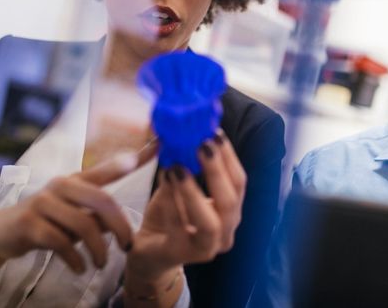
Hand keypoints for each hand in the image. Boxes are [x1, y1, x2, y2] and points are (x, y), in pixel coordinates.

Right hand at [0, 142, 156, 295]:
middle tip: (127, 246)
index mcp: (75, 180)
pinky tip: (79, 268)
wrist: (1, 233)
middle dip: (120, 227)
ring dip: (98, 250)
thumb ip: (98, 216)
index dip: (134, 158)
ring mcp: (43, 203)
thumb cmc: (47, 222)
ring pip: (84, 225)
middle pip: (102, 201)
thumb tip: (121, 225)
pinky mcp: (30, 224)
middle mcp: (61, 186)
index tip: (159, 146)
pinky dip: (75, 259)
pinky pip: (62, 242)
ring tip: (101, 264)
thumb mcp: (75, 215)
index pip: (108, 168)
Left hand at [123, 130, 245, 302]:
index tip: (215, 133)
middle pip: (230, 201)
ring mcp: (205, 249)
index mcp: (230, 213)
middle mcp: (225, 233)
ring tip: (178, 166)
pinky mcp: (180, 255)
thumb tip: (186, 132)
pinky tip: (164, 179)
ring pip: (209, 221)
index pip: (239, 183)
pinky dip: (171, 200)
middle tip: (202, 145)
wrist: (149, 250)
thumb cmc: (169, 215)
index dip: (229, 157)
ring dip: (193, 190)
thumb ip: (187, 166)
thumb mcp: (180, 186)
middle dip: (217, 170)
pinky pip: (178, 227)